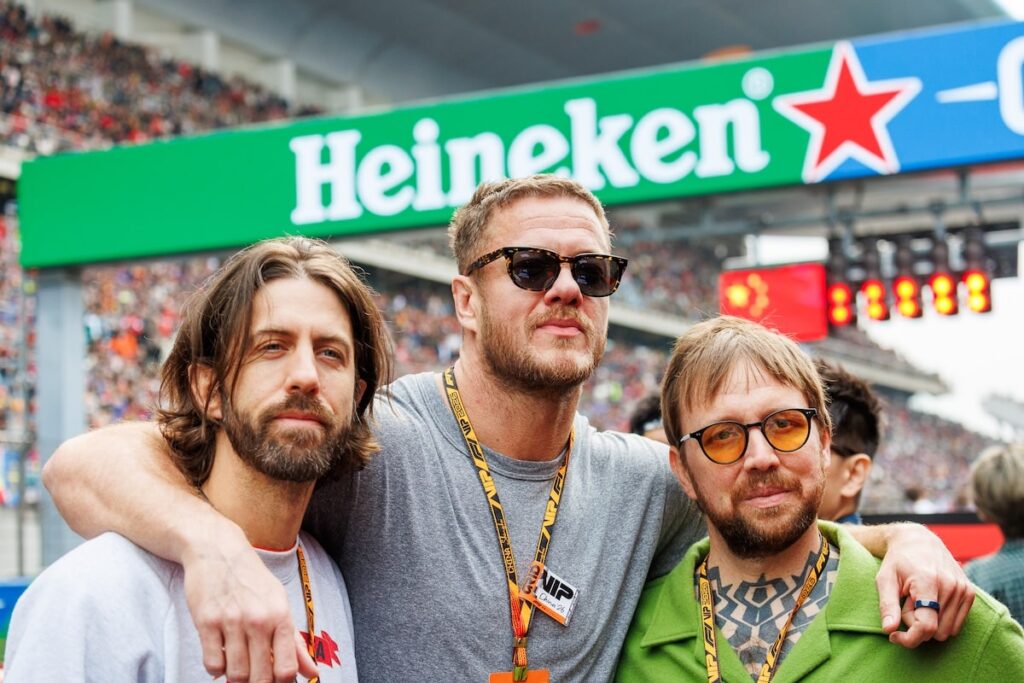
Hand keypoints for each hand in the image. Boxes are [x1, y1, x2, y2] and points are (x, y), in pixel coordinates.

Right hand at [182, 527, 317, 681]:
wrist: (218, 550)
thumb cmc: (252, 580)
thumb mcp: (279, 603)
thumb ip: (295, 642)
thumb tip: (313, 673)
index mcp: (281, 615)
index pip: (286, 668)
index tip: (276, 681)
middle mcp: (258, 619)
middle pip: (260, 677)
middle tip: (254, 678)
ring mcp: (231, 621)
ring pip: (235, 674)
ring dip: (236, 678)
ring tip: (238, 666)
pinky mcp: (206, 622)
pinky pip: (212, 664)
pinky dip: (216, 668)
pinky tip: (221, 655)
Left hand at [874, 523, 974, 647]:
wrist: (918, 540)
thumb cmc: (897, 561)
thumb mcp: (884, 579)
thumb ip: (887, 605)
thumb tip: (889, 630)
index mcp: (928, 582)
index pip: (927, 626)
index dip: (909, 638)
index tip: (894, 636)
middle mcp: (951, 586)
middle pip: (935, 632)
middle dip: (917, 626)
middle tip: (907, 605)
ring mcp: (963, 589)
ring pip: (946, 631)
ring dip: (930, 623)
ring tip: (918, 602)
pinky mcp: (969, 593)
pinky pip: (956, 625)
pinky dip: (941, 619)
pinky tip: (930, 602)